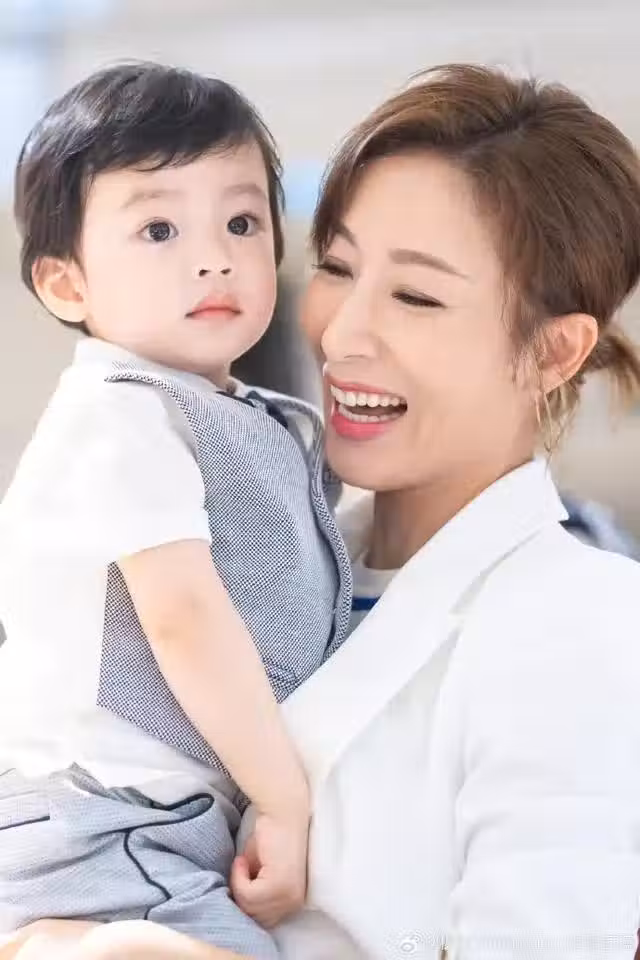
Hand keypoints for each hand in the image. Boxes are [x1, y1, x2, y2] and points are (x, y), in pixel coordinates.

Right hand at [231, 810, 309, 927]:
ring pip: (248, 907)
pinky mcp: (279, 885)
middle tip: (240, 869)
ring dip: (238, 883)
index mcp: (293, 901)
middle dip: (240, 893)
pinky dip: (238, 877)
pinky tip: (242, 859)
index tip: (240, 880)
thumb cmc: (270, 836)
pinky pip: (247, 894)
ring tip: (242, 862)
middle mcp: (295, 902)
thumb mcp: (259, 871)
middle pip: (254, 917)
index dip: (246, 901)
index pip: (263, 920)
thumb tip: (236, 905)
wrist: (282, 811)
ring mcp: (289, 895)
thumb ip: (253, 890)